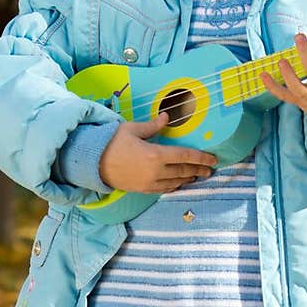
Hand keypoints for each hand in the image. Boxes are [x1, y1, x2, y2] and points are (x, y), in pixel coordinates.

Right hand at [98, 111, 217, 191]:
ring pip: (176, 182)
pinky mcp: (143, 190)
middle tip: (210, 169)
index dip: (201, 158)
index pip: (185, 156)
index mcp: (156, 154)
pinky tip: (179, 183)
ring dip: (188, 179)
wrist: (93, 163)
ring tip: (197, 175)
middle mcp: (156, 172)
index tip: (213, 159)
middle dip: (199, 170)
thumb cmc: (111, 142)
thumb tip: (167, 117)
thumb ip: (152, 125)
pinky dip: (175, 186)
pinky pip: (164, 189)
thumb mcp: (132, 129)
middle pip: (184, 171)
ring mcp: (150, 183)